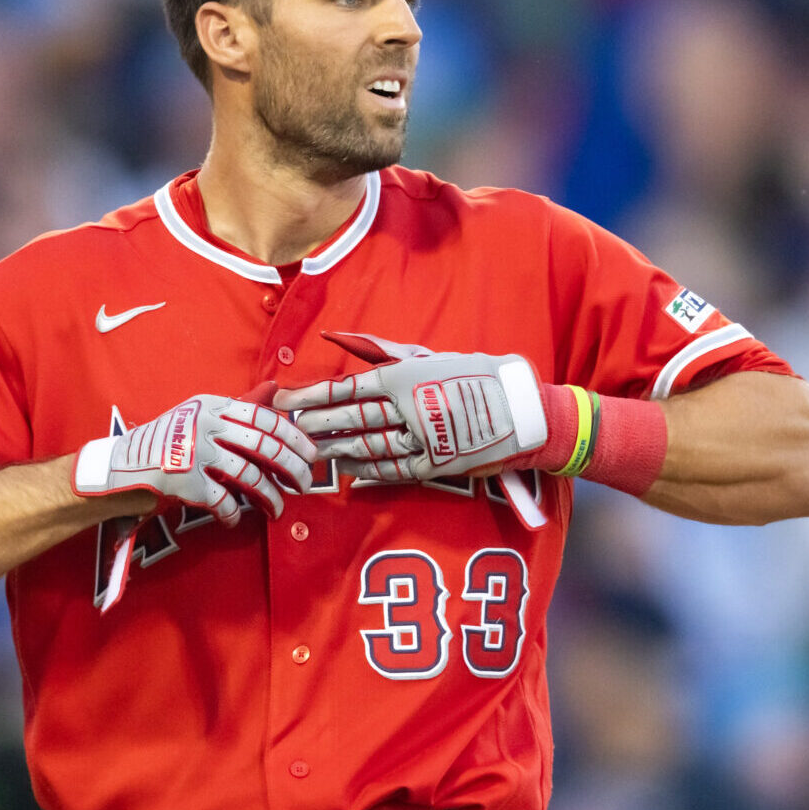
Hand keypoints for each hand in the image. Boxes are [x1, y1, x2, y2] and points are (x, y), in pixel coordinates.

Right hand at [72, 389, 314, 526]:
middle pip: (264, 446)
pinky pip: (222, 501)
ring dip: (269, 497)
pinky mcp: (184, 481)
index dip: (294, 437)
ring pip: (249, 476)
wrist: (119, 468)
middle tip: (305, 484)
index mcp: (213, 405)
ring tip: (278, 510)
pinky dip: (232, 514)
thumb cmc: (167, 443)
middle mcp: (206, 424)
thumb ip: (240, 407)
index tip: (311, 455)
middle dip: (292, 468)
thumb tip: (275, 387)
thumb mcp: (202, 416)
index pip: (265, 418)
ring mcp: (195, 452)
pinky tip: (233, 519)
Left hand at [274, 333, 547, 481]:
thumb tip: (337, 338)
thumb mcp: (429, 356)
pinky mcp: (436, 464)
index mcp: (406, 377)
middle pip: (351, 420)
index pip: (348, 388)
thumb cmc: (474, 373)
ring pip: (368, 447)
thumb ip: (381, 351)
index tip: (285, 399)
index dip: (313, 396)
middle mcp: (409, 408)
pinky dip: (368, 472)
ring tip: (311, 451)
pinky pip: (394, 470)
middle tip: (288, 429)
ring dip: (336, 450)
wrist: (523, 407)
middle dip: (316, 425)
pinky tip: (347, 471)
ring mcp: (422, 439)